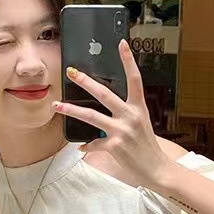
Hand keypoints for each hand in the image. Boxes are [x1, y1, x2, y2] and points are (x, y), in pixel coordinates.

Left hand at [53, 39, 171, 190]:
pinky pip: (94, 143)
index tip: (121, 44)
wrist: (156, 170)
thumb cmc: (147, 148)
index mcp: (139, 108)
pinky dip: (87, 145)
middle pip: (104, 93)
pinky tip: (81, 146)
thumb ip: (125, 115)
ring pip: (91, 116)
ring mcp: (122, 131)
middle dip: (85, 81)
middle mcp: (130, 116)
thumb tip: (104, 111)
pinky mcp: (115, 146)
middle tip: (71, 72)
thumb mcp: (141, 125)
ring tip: (57, 105)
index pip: (135, 79)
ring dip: (71, 110)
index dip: (128, 60)